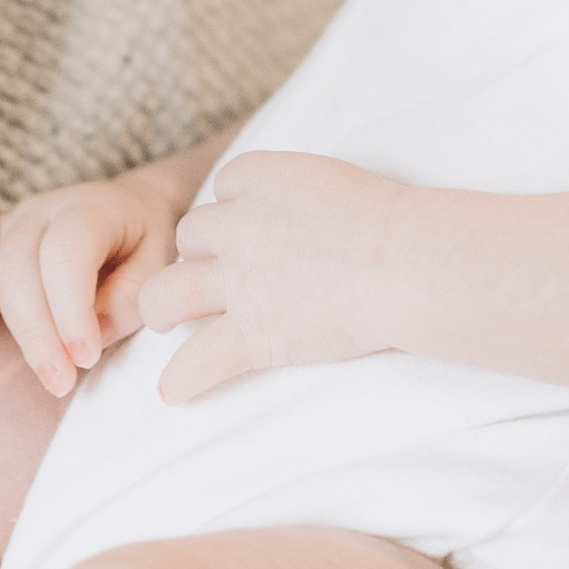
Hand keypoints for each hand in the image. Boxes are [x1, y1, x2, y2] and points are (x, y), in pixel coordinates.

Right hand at [0, 147, 211, 398]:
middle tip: (60, 381)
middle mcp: (38, 214)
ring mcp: (3, 228)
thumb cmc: (149, 249)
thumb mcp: (162, 269)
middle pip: (17, 265)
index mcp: (89, 211)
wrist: (137, 215)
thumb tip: (87, 329)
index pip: (66, 254)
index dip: (71, 308)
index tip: (87, 357)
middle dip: (33, 329)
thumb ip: (130, 298)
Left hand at [138, 149, 411, 401]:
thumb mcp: (332, 180)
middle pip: (191, 236)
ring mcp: (239, 282)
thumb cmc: (391, 221)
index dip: (234, 209)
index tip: (249, 227)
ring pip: (167, 291)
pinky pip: (198, 360)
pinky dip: (183, 378)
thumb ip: (300, 193)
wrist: (405, 262)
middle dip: (199, 255)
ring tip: (166, 322)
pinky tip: (174, 390)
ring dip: (163, 308)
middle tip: (215, 277)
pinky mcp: (252, 333)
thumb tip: (300, 215)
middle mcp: (238, 226)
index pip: (224, 187)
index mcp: (261, 177)